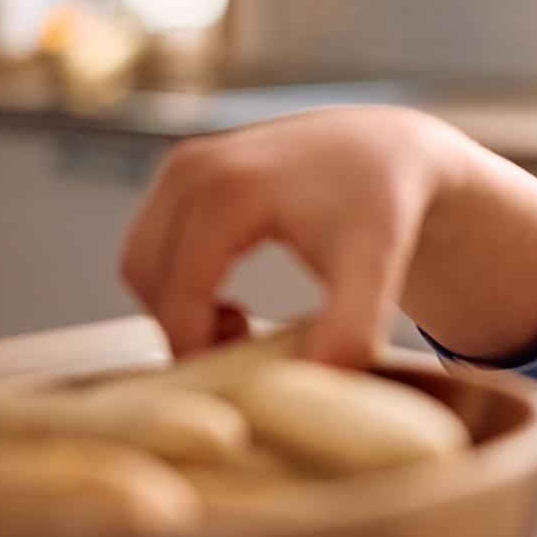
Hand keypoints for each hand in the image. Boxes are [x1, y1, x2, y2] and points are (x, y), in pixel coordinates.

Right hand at [121, 105, 536, 369]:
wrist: (393, 150)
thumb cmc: (386, 206)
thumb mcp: (375, 267)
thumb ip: (349, 330)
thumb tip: (312, 385)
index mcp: (226, 190)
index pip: (176, 296)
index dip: (195, 352)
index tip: (236, 386)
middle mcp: (192, 169)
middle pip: (149, 281)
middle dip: (183, 330)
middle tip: (243, 354)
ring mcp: (182, 166)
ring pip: (143, 264)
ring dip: (176, 308)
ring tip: (242, 326)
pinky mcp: (184, 172)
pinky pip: (153, 245)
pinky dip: (177, 284)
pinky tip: (231, 301)